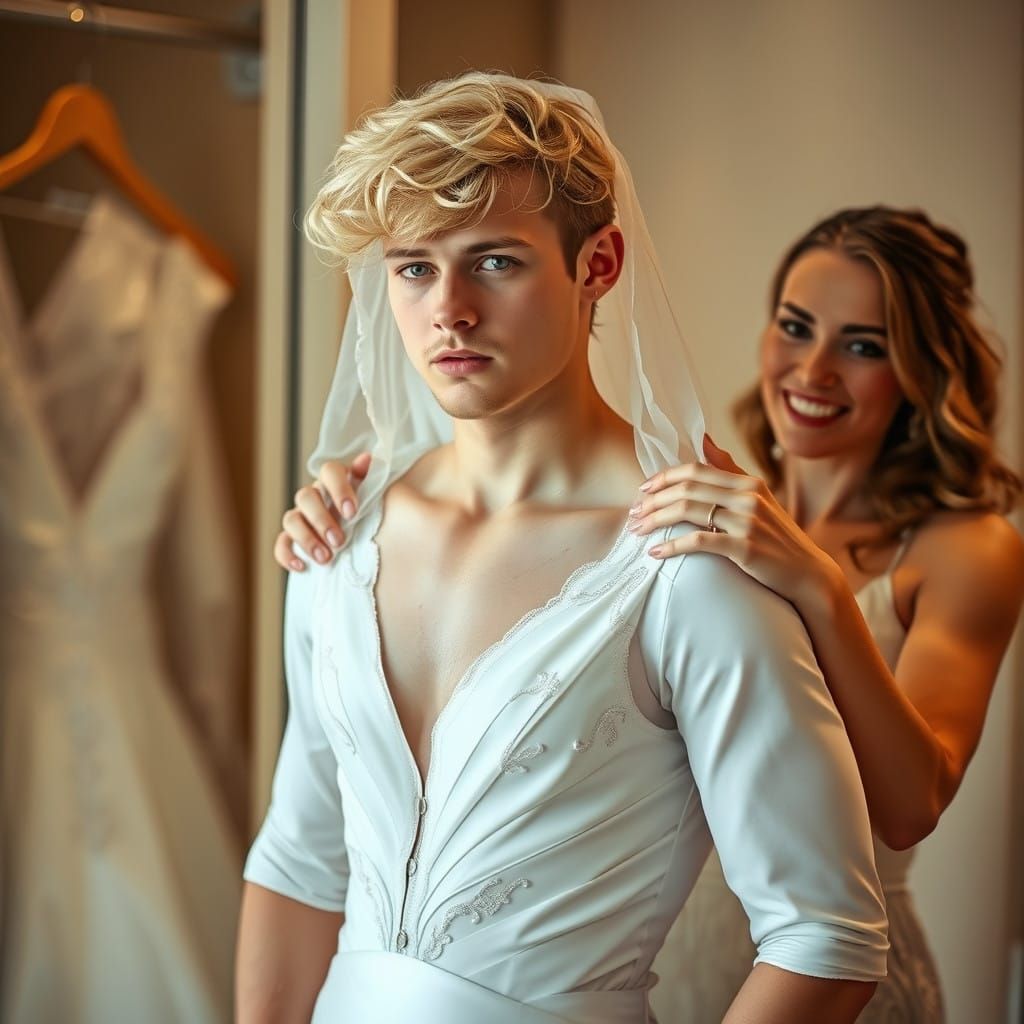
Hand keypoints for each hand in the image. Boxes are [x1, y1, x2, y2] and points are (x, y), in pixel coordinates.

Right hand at [274, 453, 371, 570]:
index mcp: (336, 482)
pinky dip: (287, 554)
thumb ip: (373, 479)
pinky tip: (302, 566)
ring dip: (306, 539)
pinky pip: (281, 543)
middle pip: (306, 496)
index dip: (339, 489)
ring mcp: (301, 517)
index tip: (352, 512)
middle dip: (322, 520)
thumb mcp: (377, 500)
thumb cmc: (373, 517)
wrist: (368, 546)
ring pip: (291, 519)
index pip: (330, 471)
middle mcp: (315, 496)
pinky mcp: (292, 539)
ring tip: (326, 558)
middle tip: (339, 541)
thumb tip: (368, 459)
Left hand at [628, 435, 837, 604]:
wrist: (808, 573)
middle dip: (653, 500)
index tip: (642, 490)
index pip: (695, 469)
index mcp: (748, 483)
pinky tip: (655, 552)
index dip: (664, 477)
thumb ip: (730, 470)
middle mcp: (748, 497)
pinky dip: (672, 546)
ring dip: (655, 520)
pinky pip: (699, 541)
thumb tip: (705, 439)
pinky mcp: (745, 548)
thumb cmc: (778, 538)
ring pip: (688, 510)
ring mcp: (747, 522)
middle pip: (687, 488)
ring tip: (636, 530)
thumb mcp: (759, 499)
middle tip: (632, 513)